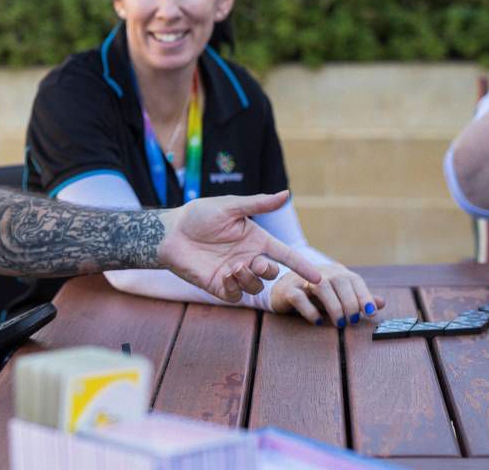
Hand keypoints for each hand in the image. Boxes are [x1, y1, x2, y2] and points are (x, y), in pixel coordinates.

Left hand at [158, 191, 322, 302]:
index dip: (302, 266)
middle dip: (269, 270)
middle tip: (256, 262)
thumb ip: (258, 204)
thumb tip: (286, 194)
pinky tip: (224, 273)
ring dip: (250, 278)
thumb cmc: (198, 216)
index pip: (285, 254)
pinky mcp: (219, 286)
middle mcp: (248, 258)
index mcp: (256, 240)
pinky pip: (237, 294)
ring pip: (256, 286)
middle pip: (272, 272)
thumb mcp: (230, 207)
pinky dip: (235, 286)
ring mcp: (234, 274)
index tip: (318, 278)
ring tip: (233, 266)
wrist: (170, 232)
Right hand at [270, 263, 385, 325]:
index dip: (364, 295)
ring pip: (321, 287)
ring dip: (334, 306)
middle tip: (352, 321)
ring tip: (339, 323)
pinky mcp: (287, 290)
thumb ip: (358, 299)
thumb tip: (382, 303)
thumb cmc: (315, 295)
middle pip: (339, 281)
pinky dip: (311, 311)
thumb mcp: (338, 297)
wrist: (283, 289)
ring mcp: (302, 279)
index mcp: (335, 272)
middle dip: (350, 303)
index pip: (354, 279)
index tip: (371, 312)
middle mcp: (320, 272)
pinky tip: (318, 321)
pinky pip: (299, 298)